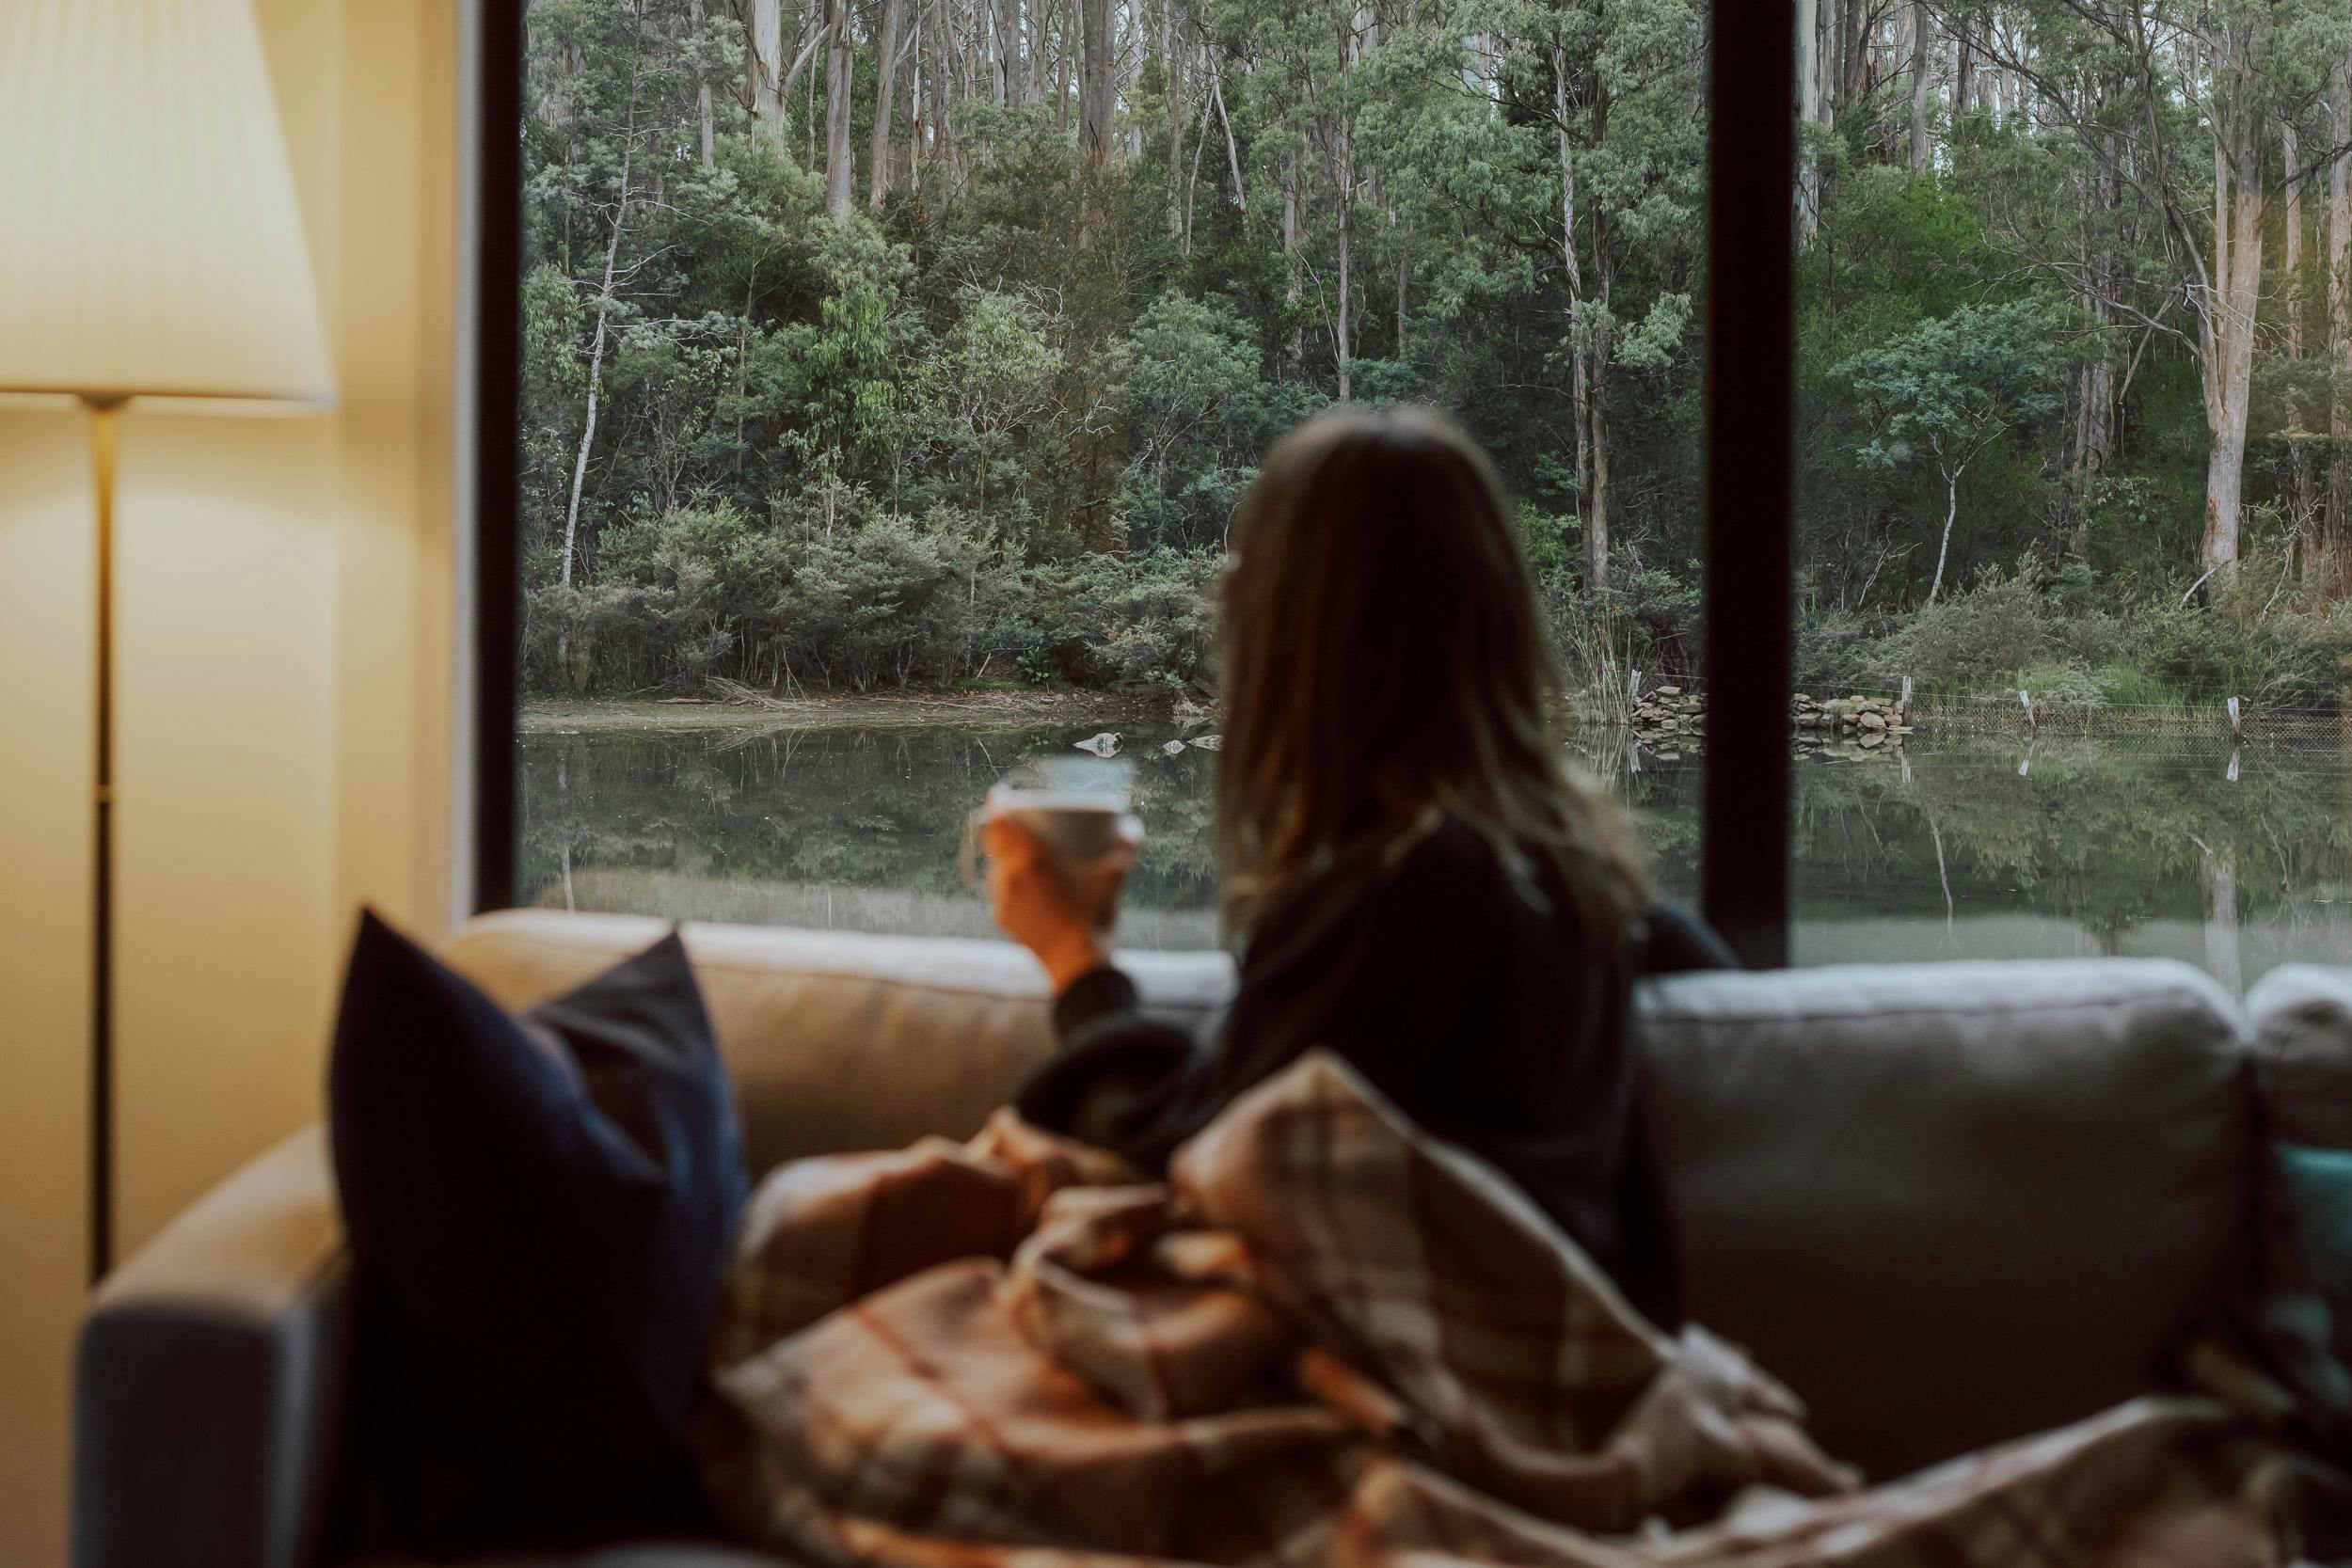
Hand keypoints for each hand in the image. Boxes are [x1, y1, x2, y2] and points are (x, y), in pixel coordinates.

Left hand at [985, 814, 1139, 991]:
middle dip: (1000, 826)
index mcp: (1029, 863)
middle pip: (992, 842)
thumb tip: (1133, 827)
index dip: (996, 803)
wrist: (1076, 967)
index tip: (1000, 792)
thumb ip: (1126, 849)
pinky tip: (1024, 884)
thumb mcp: (1113, 880)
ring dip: (1004, 855)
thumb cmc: (1093, 920)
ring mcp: (1002, 900)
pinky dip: (1009, 880)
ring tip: (1020, 852)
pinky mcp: (1003, 919)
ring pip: (995, 867)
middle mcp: (1008, 878)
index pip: (999, 822)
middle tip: (1015, 819)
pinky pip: (1000, 890)